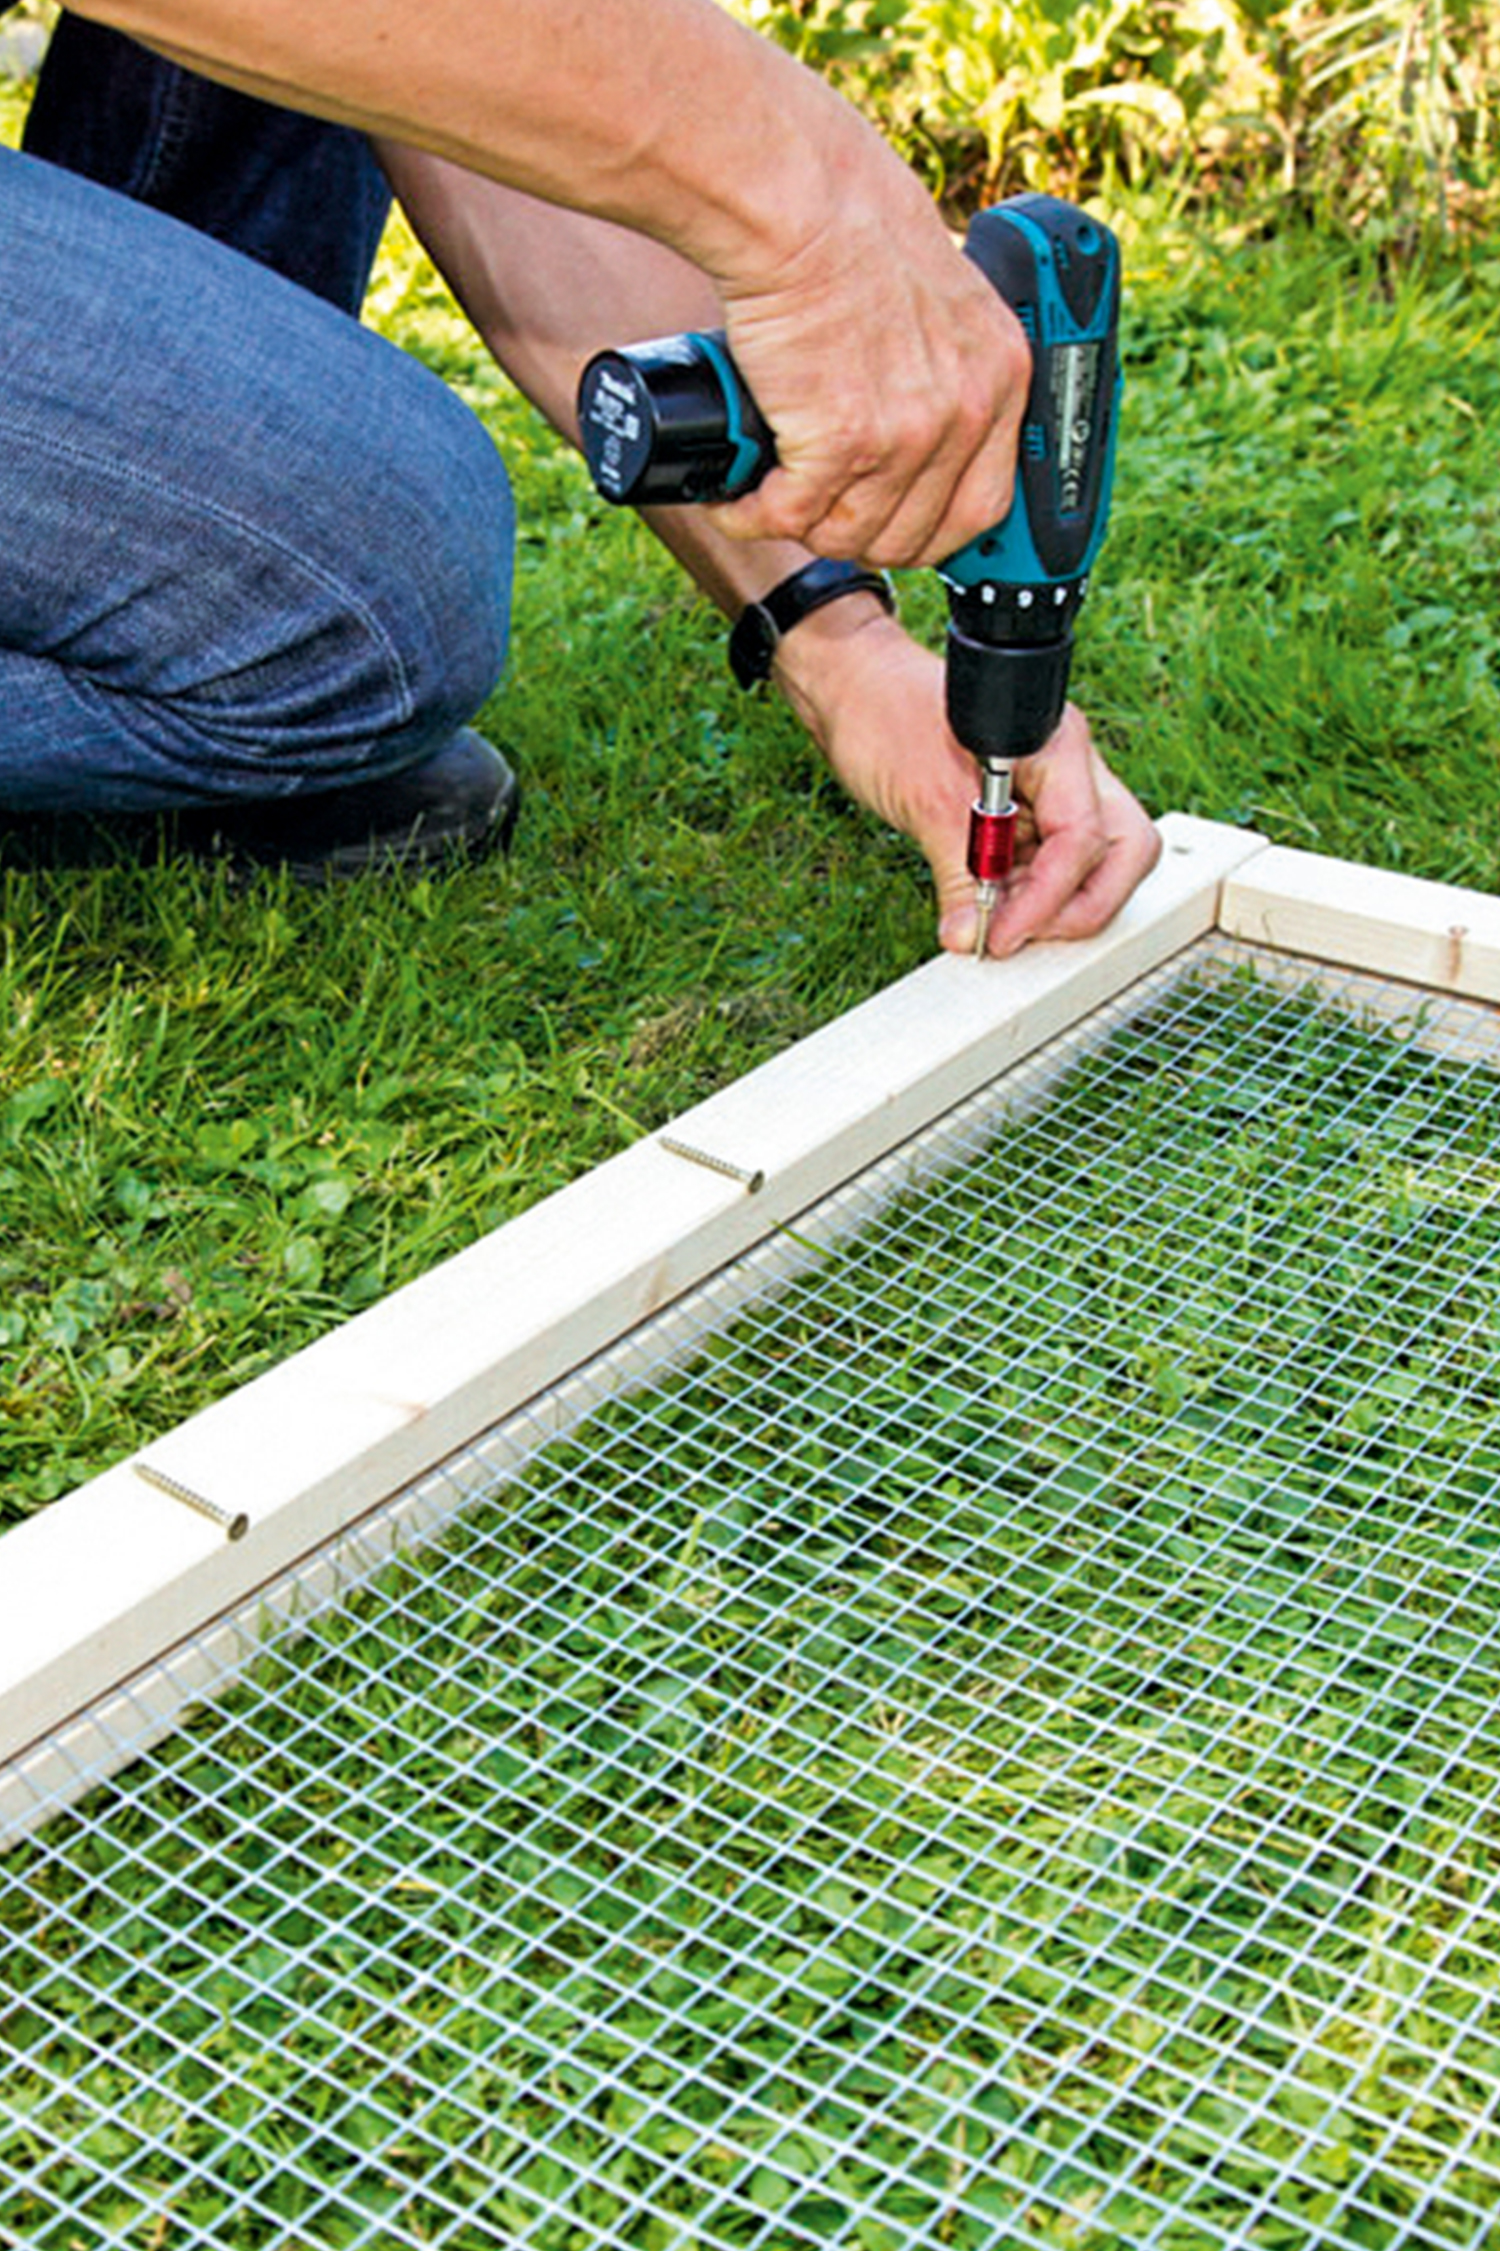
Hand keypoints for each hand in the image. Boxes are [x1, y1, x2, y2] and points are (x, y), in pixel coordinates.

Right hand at [708, 142, 1030, 571]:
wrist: (802, 203)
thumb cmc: (852, 225)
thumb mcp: (941, 297)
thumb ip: (945, 362)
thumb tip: (915, 414)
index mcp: (999, 378)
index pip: (982, 508)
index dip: (928, 532)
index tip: (891, 526)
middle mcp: (964, 413)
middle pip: (912, 538)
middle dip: (855, 535)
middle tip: (816, 509)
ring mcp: (908, 435)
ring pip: (851, 536)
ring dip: (803, 527)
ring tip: (772, 497)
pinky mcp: (843, 443)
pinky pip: (793, 518)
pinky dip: (755, 516)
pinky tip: (740, 499)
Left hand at [773, 605, 1160, 957]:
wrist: (852, 688)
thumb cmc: (886, 712)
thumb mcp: (924, 800)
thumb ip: (958, 874)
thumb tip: (971, 936)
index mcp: (1057, 745)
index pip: (1083, 836)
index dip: (1048, 898)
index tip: (1003, 934)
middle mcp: (1068, 767)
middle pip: (1123, 851)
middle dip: (1082, 906)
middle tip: (1022, 935)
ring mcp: (1052, 790)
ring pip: (1093, 864)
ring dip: (1051, 905)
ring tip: (994, 926)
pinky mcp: (1027, 813)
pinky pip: (1048, 864)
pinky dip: (1025, 896)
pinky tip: (989, 911)